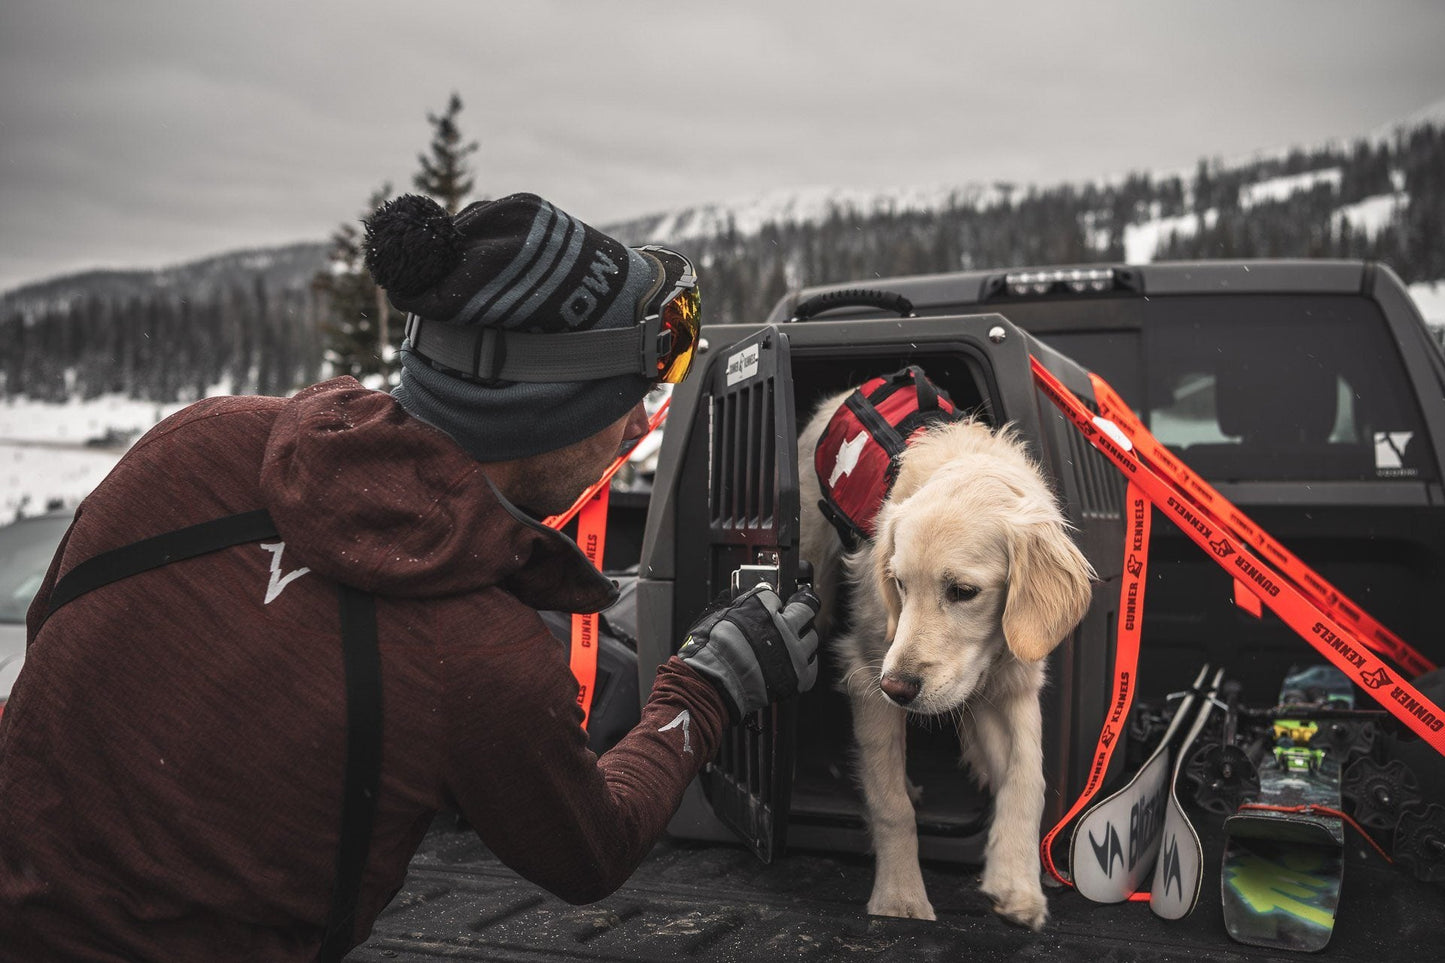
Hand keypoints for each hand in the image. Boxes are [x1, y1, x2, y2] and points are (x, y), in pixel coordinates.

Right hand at [678, 582, 820, 721]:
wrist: (713, 684)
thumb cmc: (710, 654)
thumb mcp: (715, 618)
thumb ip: (733, 607)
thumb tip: (738, 601)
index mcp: (762, 609)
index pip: (774, 596)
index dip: (771, 601)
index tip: (771, 605)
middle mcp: (782, 628)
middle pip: (805, 609)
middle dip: (801, 608)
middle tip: (798, 610)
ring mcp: (793, 653)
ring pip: (812, 637)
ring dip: (804, 637)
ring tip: (794, 641)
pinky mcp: (798, 676)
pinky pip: (812, 666)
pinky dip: (806, 663)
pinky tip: (797, 662)